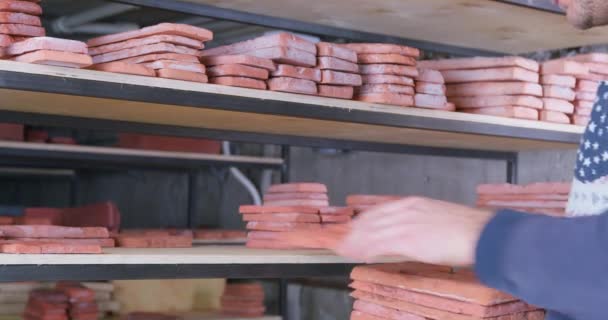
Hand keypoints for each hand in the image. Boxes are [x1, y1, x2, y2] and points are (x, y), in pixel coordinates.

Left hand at [335, 197, 494, 265]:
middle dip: (354, 231)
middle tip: (341, 240)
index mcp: (414, 203)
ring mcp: (406, 224)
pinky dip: (365, 249)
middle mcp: (406, 210)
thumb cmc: (467, 228)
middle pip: (371, 219)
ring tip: (342, 249)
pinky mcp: (409, 239)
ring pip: (372, 231)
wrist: (482, 234)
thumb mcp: (439, 216)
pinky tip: (357, 254)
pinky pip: (380, 244)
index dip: (363, 220)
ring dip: (355, 241)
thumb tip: (410, 232)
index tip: (354, 227)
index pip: (379, 210)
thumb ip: (420, 221)